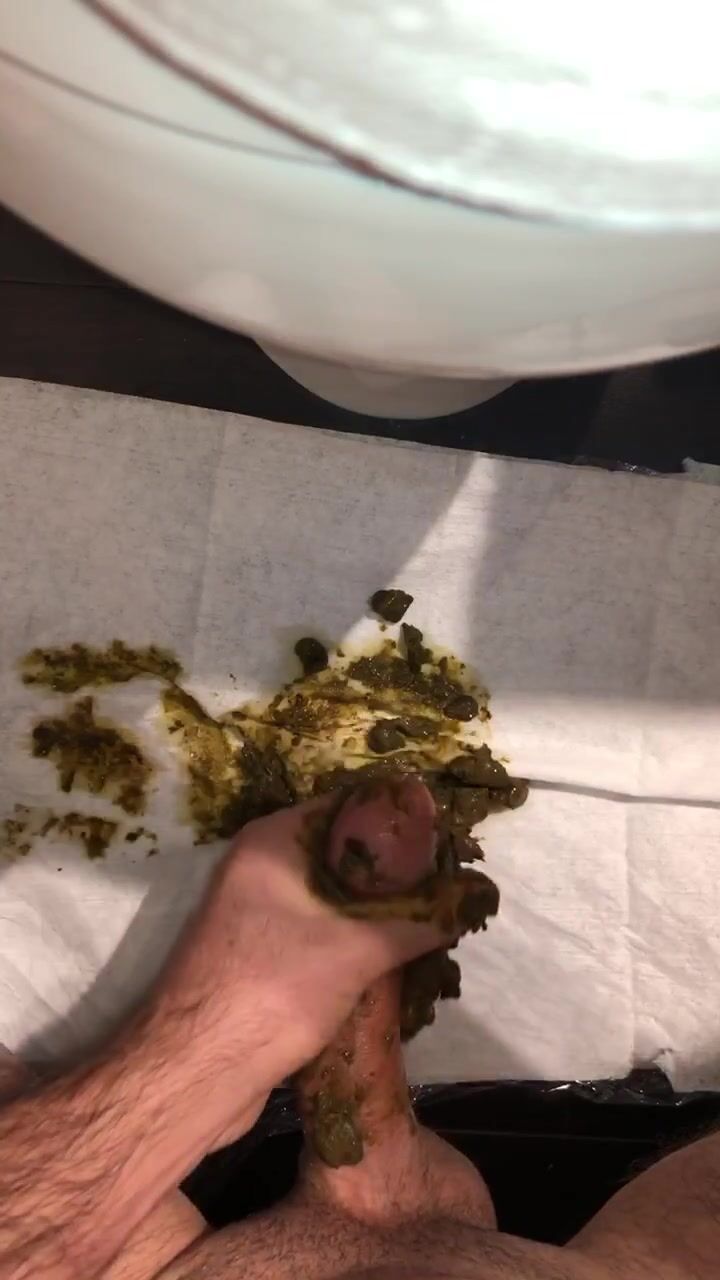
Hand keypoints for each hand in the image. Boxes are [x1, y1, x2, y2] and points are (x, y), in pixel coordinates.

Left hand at [145, 778, 442, 1148]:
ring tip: (436, 921)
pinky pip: (322, 934)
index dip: (399, 819)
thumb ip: (418, 919)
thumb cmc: (271, 990)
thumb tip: (473, 898)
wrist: (194, 1072)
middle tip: (451, 884)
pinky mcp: (262, 957)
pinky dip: (357, 942)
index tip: (447, 837)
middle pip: (343, 855)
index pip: (348, 807)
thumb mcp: (358, 949)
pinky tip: (399, 960)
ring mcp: (258, 914)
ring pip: (334, 900)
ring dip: (379, 912)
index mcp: (272, 842)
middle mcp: (260, 868)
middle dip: (396, 872)